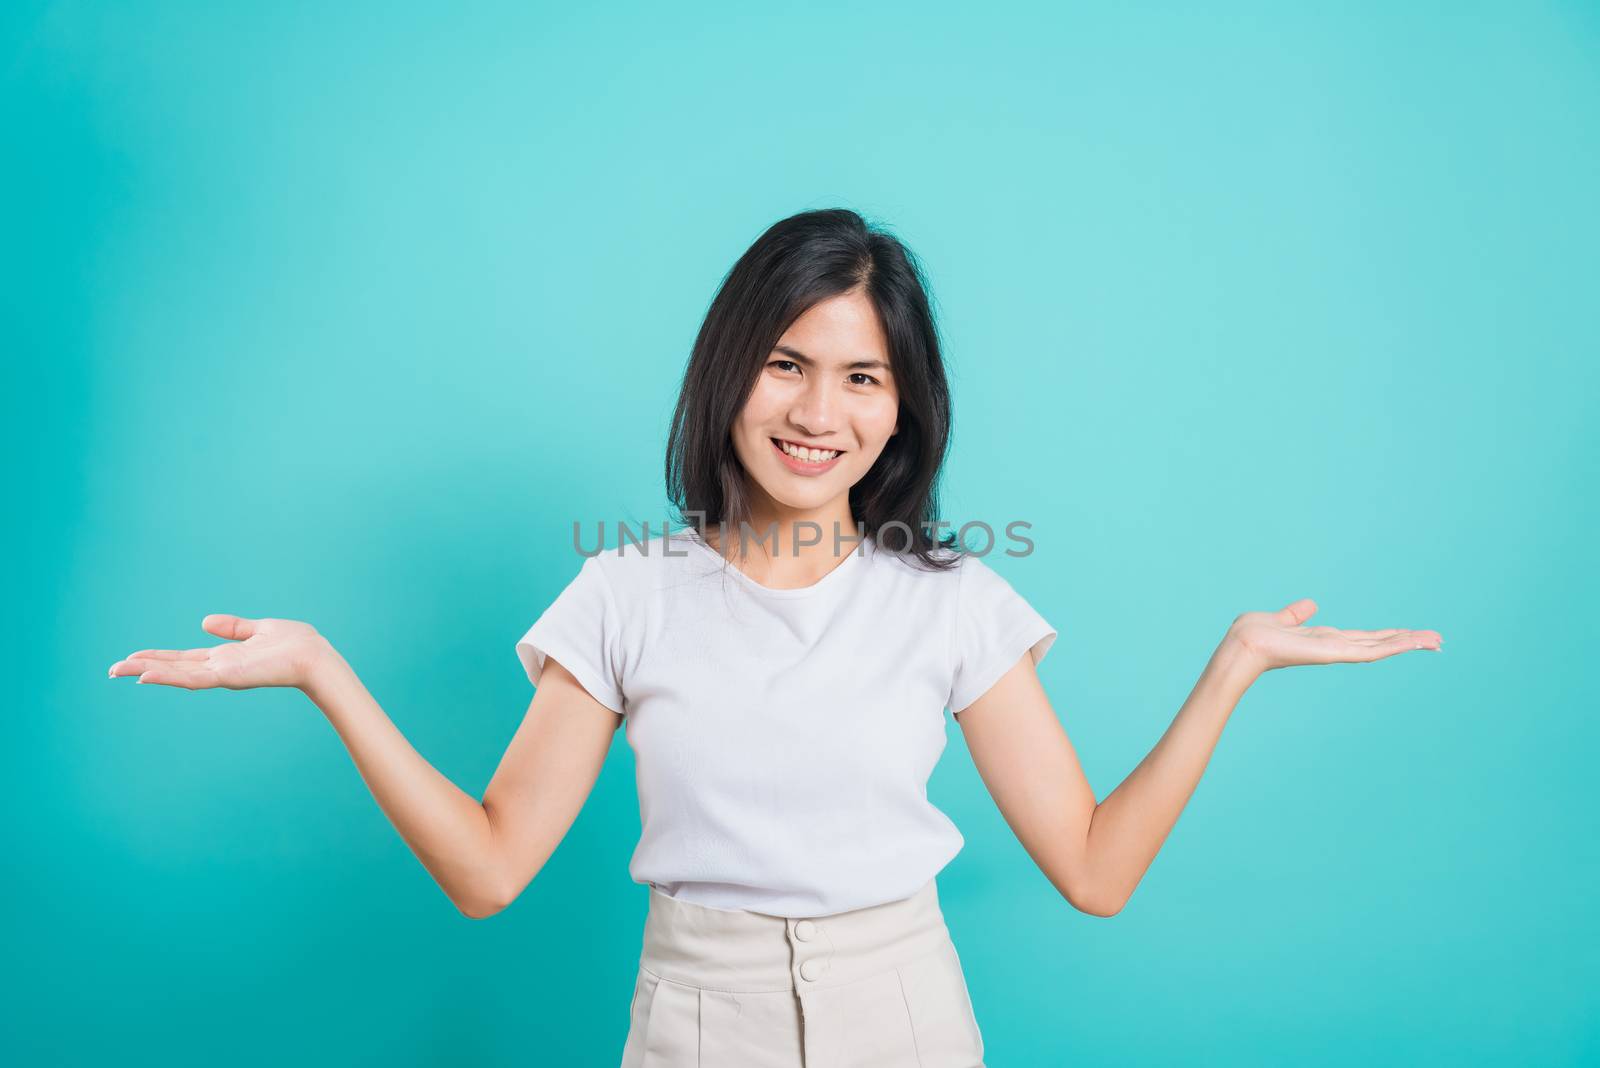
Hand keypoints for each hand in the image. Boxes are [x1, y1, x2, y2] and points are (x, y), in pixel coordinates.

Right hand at [107, 614, 335, 691]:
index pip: (183, 659)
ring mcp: (223, 674)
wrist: (315, 657)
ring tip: (120, 671)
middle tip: (112, 670)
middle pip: (173, 668)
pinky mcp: (230, 677)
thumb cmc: (295, 644)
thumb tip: (204, 622)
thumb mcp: (258, 629)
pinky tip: (148, 676)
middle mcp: (219, 667)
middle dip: (143, 668)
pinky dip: (170, 677)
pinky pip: (194, 678)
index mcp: (224, 657)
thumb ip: (233, 628)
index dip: (157, 659)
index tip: (132, 658)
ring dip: (148, 672)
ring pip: (177, 675)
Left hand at [1226, 598, 1442, 675]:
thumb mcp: (1281, 619)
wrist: (1243, 645)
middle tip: (1438, 640)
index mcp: (1325, 639)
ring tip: (1437, 641)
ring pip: (1382, 647)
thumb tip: (1310, 604)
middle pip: (1380, 643)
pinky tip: (1413, 642)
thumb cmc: (1254, 635)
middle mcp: (1335, 646)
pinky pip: (1370, 651)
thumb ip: (1296, 614)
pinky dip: (1393, 646)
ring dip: (1409, 643)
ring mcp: (1337, 652)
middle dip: (1408, 641)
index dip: (1388, 636)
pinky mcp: (1335, 654)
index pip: (1365, 637)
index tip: (1411, 633)